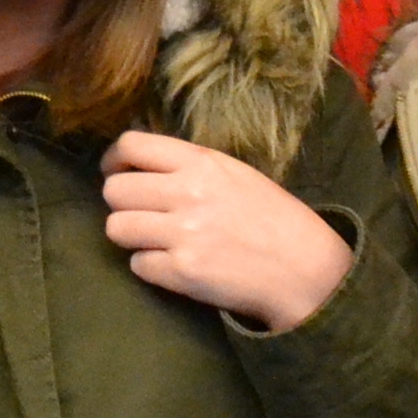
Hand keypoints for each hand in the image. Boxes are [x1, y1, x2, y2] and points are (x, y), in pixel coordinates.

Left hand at [101, 131, 352, 334]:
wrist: (304, 269)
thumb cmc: (272, 218)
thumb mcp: (235, 174)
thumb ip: (189, 166)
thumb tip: (139, 165)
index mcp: (201, 162)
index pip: (131, 145)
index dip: (114, 160)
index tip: (116, 172)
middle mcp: (187, 193)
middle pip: (114, 190)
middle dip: (121, 203)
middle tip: (139, 212)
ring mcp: (183, 233)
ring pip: (116, 228)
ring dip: (130, 236)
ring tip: (154, 240)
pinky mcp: (182, 271)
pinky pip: (137, 264)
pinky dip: (150, 267)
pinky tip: (173, 264)